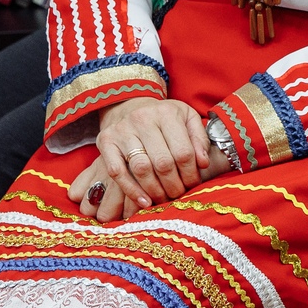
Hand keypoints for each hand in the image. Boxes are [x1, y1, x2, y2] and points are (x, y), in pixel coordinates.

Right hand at [68, 98, 218, 220]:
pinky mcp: (105, 141)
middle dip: (174, 185)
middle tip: (178, 195)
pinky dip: (131, 190)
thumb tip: (203, 163)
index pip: (183, 152)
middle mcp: (142, 119)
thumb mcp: (187, 119)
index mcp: (166, 113)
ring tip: (164, 199)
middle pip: (162, 163)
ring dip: (155, 190)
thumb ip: (199, 139)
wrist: (131, 106)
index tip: (193, 184)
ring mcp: (121, 130)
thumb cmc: (165, 118)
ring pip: (141, 169)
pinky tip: (144, 201)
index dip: (190, 174)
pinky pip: (117, 172)